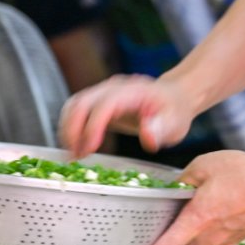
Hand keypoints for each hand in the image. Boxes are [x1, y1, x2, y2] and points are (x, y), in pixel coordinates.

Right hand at [60, 75, 196, 158]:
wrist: (174, 98)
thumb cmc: (175, 111)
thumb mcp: (175, 123)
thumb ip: (161, 129)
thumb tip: (148, 139)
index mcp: (132, 92)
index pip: (104, 106)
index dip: (93, 126)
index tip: (90, 149)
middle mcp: (113, 88)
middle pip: (81, 102)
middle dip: (72, 129)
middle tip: (75, 156)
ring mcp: (103, 92)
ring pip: (74, 105)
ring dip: (68, 129)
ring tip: (74, 154)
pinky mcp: (99, 101)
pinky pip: (77, 110)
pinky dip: (72, 128)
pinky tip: (78, 147)